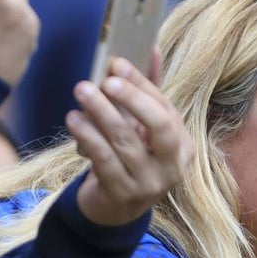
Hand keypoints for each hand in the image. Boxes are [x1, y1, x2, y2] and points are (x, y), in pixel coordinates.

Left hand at [68, 57, 190, 225]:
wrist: (115, 210)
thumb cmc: (130, 159)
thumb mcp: (142, 129)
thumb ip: (148, 92)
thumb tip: (149, 47)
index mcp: (183, 146)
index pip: (166, 109)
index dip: (142, 85)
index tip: (117, 64)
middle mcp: (173, 166)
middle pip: (160, 126)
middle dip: (134, 99)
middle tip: (106, 80)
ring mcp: (150, 183)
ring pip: (126, 142)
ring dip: (101, 114)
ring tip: (81, 92)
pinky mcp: (123, 194)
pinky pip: (104, 160)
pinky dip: (88, 137)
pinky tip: (74, 120)